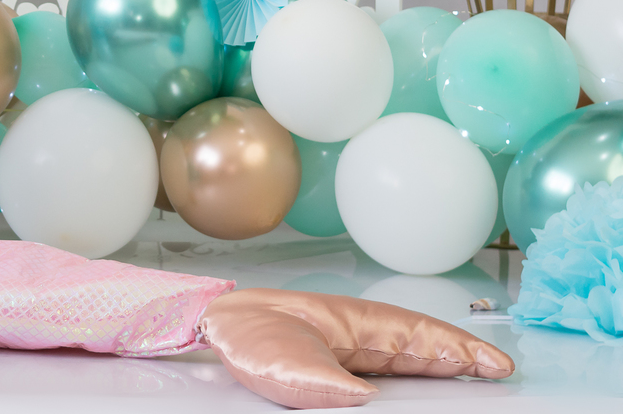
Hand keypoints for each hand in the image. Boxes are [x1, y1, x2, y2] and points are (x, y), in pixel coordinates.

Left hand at [198, 288, 513, 408]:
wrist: (222, 326)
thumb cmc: (250, 334)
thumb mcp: (283, 363)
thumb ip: (320, 381)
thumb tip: (364, 399)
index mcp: (355, 323)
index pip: (419, 334)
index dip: (459, 349)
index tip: (496, 365)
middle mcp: (361, 333)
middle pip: (423, 347)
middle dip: (463, 360)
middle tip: (500, 376)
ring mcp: (355, 350)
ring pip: (409, 361)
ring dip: (442, 370)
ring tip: (478, 386)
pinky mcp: (343, 367)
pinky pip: (388, 375)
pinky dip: (414, 382)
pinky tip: (426, 394)